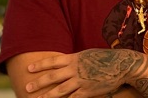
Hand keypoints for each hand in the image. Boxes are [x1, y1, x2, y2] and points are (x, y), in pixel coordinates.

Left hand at [25, 49, 146, 97]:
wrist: (120, 64)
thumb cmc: (103, 58)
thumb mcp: (87, 54)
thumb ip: (75, 60)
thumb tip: (64, 63)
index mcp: (74, 58)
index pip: (54, 61)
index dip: (41, 65)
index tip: (29, 68)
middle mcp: (75, 69)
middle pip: (53, 76)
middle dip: (39, 82)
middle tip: (27, 87)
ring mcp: (80, 81)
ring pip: (59, 90)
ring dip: (47, 95)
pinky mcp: (87, 91)